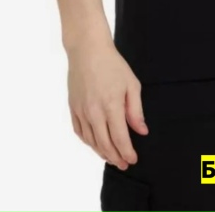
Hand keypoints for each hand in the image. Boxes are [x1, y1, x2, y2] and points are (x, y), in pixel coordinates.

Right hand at [67, 37, 148, 169]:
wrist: (88, 50)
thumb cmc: (113, 65)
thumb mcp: (132, 84)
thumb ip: (136, 111)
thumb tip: (141, 131)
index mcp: (111, 106)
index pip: (119, 139)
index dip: (126, 152)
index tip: (133, 159)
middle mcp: (94, 112)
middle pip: (104, 144)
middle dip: (115, 157)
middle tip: (124, 163)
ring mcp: (81, 111)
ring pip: (91, 141)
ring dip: (102, 153)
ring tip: (112, 157)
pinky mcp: (73, 108)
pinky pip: (80, 132)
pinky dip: (88, 142)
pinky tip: (96, 144)